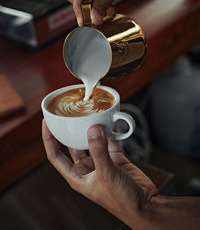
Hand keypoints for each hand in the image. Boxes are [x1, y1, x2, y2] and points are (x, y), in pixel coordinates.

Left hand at [42, 120, 157, 227]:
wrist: (144, 205)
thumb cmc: (121, 200)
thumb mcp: (106, 174)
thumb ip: (99, 150)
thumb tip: (93, 129)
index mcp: (77, 176)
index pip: (55, 155)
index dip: (49, 139)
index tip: (47, 123)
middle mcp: (87, 168)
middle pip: (72, 145)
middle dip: (70, 131)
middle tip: (69, 115)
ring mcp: (101, 162)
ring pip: (92, 141)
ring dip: (92, 130)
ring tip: (90, 115)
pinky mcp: (115, 158)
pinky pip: (110, 141)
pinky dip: (110, 132)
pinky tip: (110, 122)